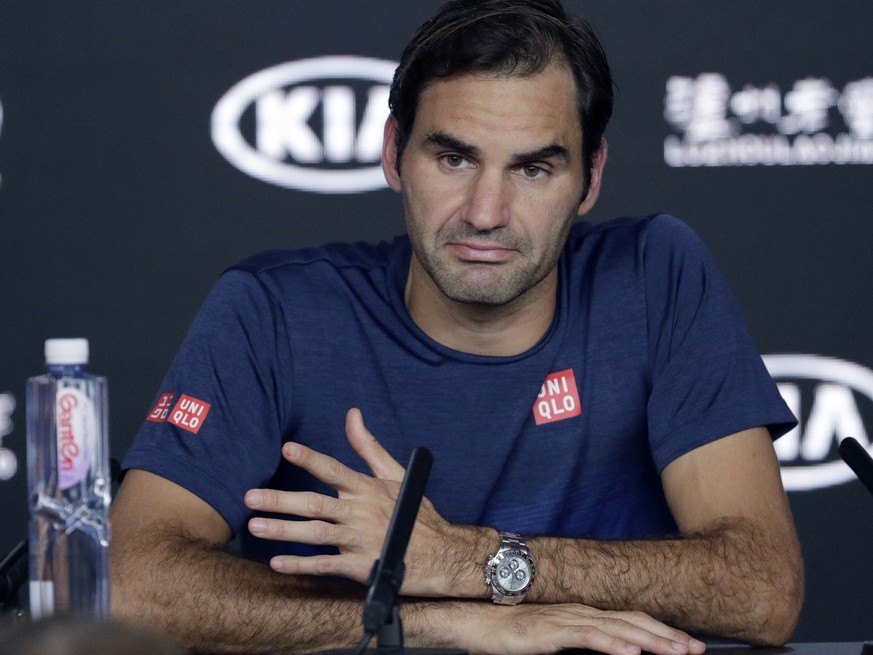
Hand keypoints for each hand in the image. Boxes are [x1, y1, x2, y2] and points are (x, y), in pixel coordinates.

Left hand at [244, 408, 485, 595]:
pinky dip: (301, 565)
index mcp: (368, 489)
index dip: (311, 459)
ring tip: (255, 526)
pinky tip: (277, 563)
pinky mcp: (362, 567)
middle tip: (250, 497)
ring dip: (284, 530)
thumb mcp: (395, 475)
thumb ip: (368, 447)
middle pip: (316, 504)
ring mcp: (360, 541)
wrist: (444, 554)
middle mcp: (362, 513)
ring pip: (316, 533)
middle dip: (280, 500)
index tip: (287, 449)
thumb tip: (352, 415)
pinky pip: (326, 566)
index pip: (334, 470)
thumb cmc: (417, 514)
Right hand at [442, 602, 706, 654]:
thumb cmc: (513, 633)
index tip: (688, 645)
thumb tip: (614, 648)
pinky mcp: (550, 631)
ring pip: (617, 628)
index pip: (630, 620)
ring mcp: (566, 619)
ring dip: (650, 640)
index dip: (661, 630)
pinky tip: (632, 651)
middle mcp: (580, 612)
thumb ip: (582, 640)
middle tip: (697, 649)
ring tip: (677, 652)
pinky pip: (587, 637)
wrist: (477, 622)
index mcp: (584, 614)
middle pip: (632, 621)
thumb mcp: (555, 639)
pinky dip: (612, 643)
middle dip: (667, 635)